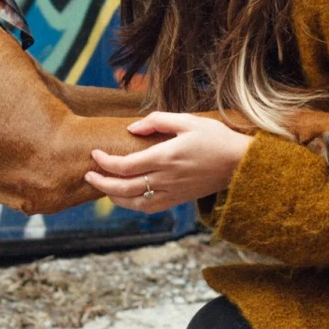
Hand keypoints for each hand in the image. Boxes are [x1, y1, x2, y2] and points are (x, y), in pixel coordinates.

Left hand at [86, 112, 251, 211]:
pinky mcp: (177, 200)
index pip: (125, 165)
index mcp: (166, 157)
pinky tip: (124, 197)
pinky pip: (148, 208)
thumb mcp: (188, 121)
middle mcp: (166, 178)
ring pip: (134, 203)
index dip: (105, 162)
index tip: (95, 154)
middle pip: (124, 188)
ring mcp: (172, 192)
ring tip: (103, 187)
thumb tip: (132, 128)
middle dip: (101, 183)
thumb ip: (158, 121)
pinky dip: (132, 205)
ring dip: (113, 197)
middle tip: (88, 175)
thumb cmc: (215, 138)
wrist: (240, 164)